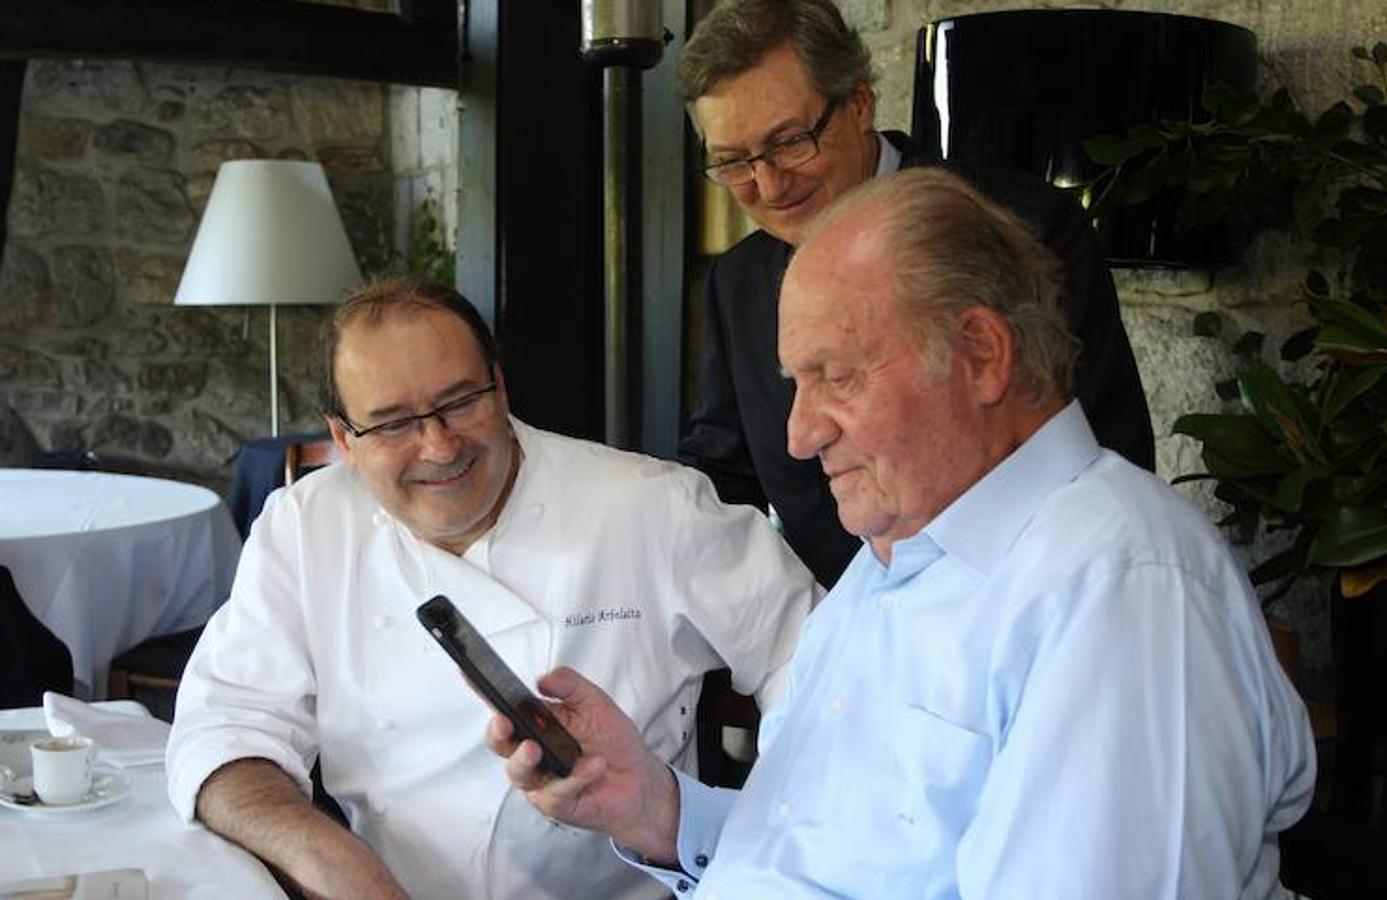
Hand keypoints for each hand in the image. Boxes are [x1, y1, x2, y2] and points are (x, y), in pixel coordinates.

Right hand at [485, 666, 679, 862]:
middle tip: (504, 723)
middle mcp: (533, 752)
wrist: (639, 779)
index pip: (506, 707)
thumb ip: (570, 685)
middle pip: (501, 743)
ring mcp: (542, 780)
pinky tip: (594, 766)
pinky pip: (555, 793)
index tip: (469, 674)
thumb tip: (543, 679)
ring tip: (536, 749)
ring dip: (523, 760)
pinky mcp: (557, 804)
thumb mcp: (595, 702)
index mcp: (537, 724)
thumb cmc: (612, 741)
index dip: (484, 692)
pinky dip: (576, 778)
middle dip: (497, 733)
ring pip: (519, 773)